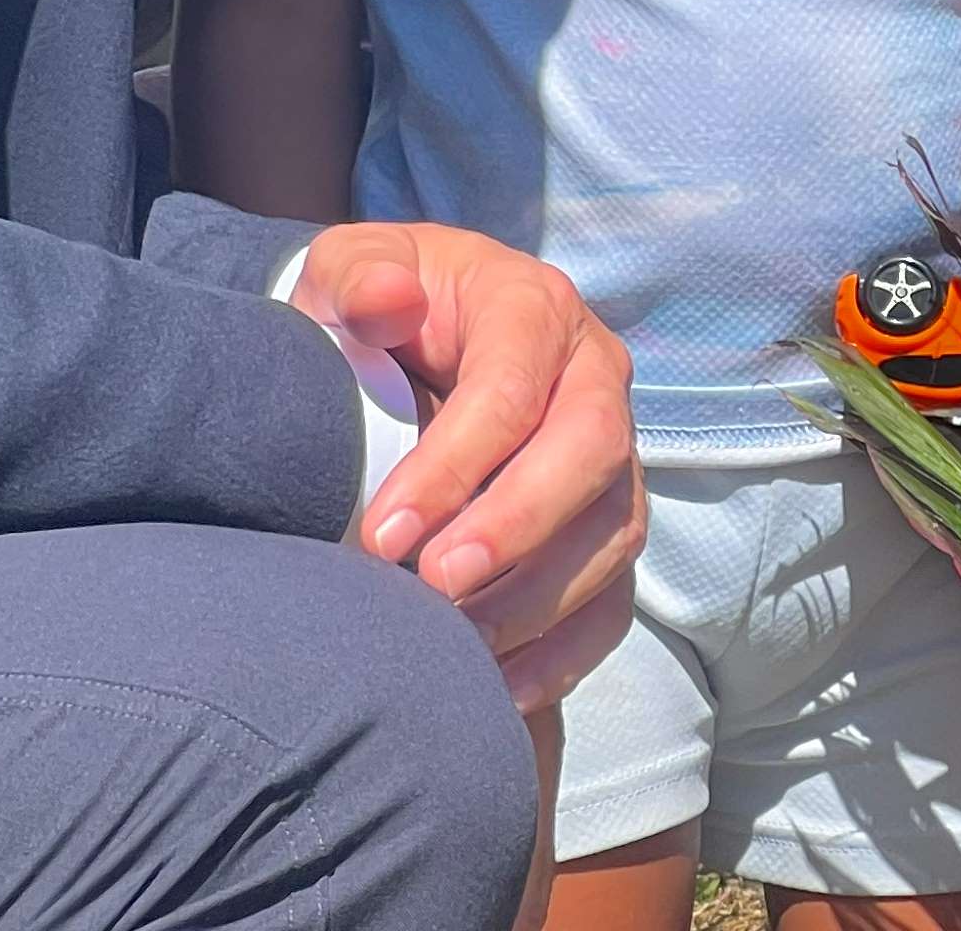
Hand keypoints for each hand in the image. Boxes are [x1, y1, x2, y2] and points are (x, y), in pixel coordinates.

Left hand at [292, 221, 646, 711]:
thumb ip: (358, 277)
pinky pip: (612, 601)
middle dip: (517, 528)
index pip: (515, 385)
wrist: (400, 354)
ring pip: (612, 534)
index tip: (381, 533)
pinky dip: (564, 653)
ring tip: (452, 642)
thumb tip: (387, 302)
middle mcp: (595, 378)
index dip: (456, 463)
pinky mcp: (606, 530)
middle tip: (432, 584)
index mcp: (535, 308)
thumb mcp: (348, 273)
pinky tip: (496, 686)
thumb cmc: (369, 316)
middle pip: (593, 453)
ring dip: (536, 599)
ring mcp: (613, 459)